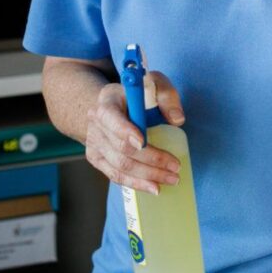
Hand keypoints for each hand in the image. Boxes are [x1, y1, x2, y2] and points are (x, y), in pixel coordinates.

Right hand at [82, 71, 184, 194]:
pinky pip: (115, 176)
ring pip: (119, 166)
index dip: (125, 131)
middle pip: (121, 148)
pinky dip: (135, 183)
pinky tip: (153, 187)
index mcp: (107, 102)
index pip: (111, 118)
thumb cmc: (136, 95)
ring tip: (171, 179)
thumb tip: (177, 120)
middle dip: (151, 160)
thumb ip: (167, 96)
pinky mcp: (96, 158)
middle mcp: (96, 124)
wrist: (111, 105)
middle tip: (175, 166)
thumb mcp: (154, 85)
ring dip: (147, 176)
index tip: (143, 142)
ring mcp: (94, 143)